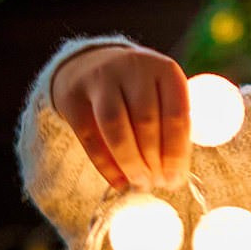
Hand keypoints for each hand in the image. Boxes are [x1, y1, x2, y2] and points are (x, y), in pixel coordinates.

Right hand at [49, 44, 191, 190]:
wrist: (91, 65)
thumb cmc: (138, 91)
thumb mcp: (163, 95)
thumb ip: (171, 127)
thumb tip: (174, 175)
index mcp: (165, 70)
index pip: (176, 114)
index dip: (176, 152)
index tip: (174, 180)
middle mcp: (134, 68)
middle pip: (145, 121)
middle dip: (153, 160)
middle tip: (156, 183)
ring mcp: (102, 79)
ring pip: (116, 127)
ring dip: (130, 162)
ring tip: (139, 182)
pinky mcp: (74, 96)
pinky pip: (90, 137)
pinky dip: (105, 165)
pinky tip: (118, 182)